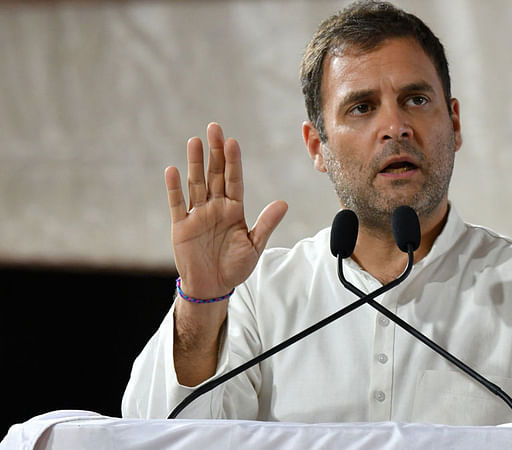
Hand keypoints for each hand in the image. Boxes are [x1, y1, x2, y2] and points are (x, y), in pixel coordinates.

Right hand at [165, 123, 287, 298]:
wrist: (213, 287)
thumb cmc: (235, 267)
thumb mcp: (254, 246)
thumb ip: (266, 224)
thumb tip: (283, 203)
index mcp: (235, 210)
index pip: (235, 180)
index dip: (234, 161)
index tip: (233, 142)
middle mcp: (216, 207)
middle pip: (215, 174)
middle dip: (215, 152)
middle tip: (214, 128)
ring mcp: (198, 215)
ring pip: (196, 184)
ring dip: (195, 163)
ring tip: (195, 141)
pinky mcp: (182, 226)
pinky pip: (177, 204)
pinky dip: (174, 188)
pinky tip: (173, 170)